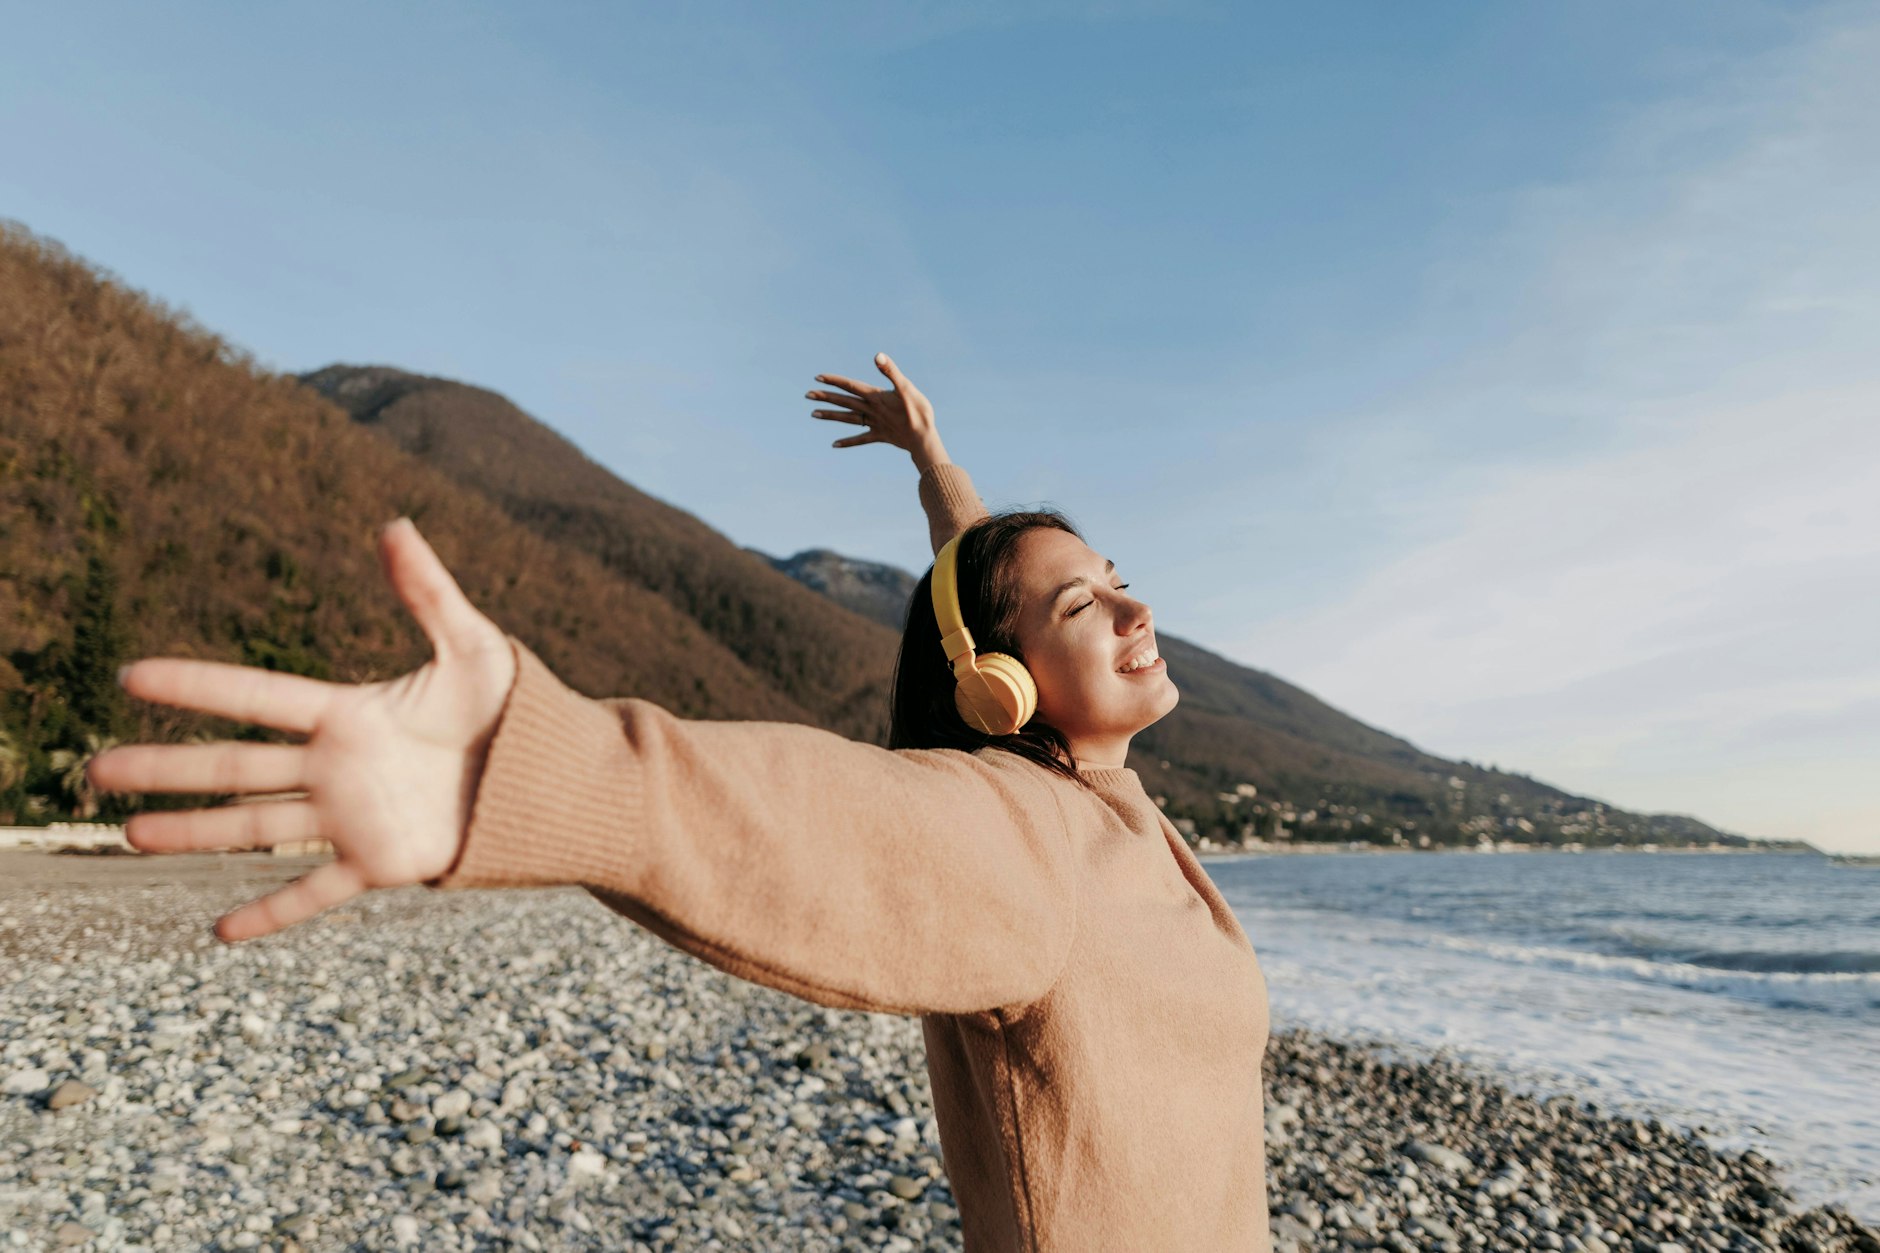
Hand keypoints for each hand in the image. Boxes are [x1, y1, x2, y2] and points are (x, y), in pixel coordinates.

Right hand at [87, 518, 518, 942]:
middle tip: (98, 770)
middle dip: (167, 768)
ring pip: (257, 827)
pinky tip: (221, 933)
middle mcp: (337, 767)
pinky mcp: (383, 864)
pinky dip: (271, 911)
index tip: (133, 676)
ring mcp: (354, 818)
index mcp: (351, 712)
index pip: (259, 695)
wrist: (552, 777)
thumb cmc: (515, 708)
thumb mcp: (473, 646)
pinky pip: (316, 892)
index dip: (199, 685)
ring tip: (133, 834)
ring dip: (196, 832)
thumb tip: (395, 525)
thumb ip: (428, 592)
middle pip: (236, 765)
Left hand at [806, 351, 946, 466]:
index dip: (834, 380)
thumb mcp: (906, 387)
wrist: (923, 439)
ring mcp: (874, 424)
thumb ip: (890, 371)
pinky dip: (848, 442)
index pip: (850, 385)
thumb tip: (877, 355)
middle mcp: (871, 410)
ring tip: (813, 414)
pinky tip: (834, 444)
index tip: (817, 377)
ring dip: (830, 416)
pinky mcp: (880, 435)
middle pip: (844, 402)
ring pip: (848, 419)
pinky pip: (860, 439)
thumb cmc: (918, 412)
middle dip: (826, 397)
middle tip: (807, 394)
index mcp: (876, 397)